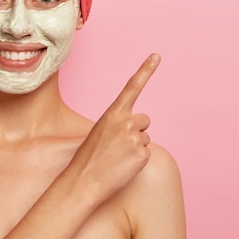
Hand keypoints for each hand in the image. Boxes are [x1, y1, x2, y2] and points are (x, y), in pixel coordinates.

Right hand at [69, 53, 160, 200]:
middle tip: (118, 145)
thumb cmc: (88, 157)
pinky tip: (122, 166)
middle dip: (136, 130)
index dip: (146, 70)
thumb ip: (118, 123)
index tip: (156, 56)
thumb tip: (136, 128)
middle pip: (144, 120)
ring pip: (145, 138)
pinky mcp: (142, 155)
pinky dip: (136, 160)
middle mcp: (127, 122)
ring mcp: (136, 139)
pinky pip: (146, 154)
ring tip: (116, 157)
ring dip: (135, 147)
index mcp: (113, 113)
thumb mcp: (100, 131)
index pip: (132, 86)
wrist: (83, 182)